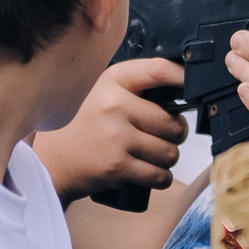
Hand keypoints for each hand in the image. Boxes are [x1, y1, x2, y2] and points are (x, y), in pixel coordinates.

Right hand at [34, 58, 187, 202]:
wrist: (51, 161)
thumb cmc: (85, 127)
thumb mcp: (104, 94)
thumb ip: (137, 89)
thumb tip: (186, 88)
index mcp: (113, 80)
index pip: (160, 71)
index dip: (185, 80)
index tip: (196, 89)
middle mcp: (114, 104)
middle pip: (173, 122)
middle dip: (175, 134)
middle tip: (161, 137)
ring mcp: (116, 136)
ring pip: (170, 151)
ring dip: (167, 158)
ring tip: (150, 155)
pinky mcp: (117, 165)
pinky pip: (159, 174)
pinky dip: (160, 177)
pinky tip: (149, 173)